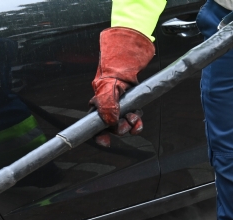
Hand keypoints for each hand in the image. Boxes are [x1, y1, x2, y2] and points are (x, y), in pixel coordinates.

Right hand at [91, 27, 154, 144]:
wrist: (126, 64)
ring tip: (133, 116)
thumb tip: (111, 122)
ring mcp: (119, 111)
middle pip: (112, 129)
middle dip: (120, 128)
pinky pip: (134, 121)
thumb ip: (107, 106)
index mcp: (97, 109)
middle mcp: (107, 112)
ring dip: (130, 125)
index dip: (100, 137)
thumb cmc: (112, 74)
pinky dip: (137, 123)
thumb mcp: (106, 89)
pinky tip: (138, 118)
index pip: (95, 128)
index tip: (106, 141)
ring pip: (124, 126)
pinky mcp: (130, 108)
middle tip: (126, 122)